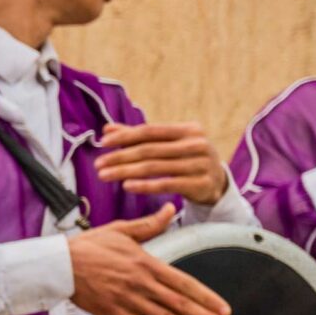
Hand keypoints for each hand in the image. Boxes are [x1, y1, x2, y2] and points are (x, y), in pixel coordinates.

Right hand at [67, 204, 234, 314]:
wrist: (60, 264)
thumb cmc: (89, 246)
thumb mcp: (121, 230)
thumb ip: (150, 224)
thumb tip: (170, 208)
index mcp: (147, 263)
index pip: (184, 283)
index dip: (207, 297)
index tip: (224, 309)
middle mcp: (142, 284)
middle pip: (181, 305)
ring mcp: (129, 300)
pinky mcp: (115, 313)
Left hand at [95, 121, 228, 205]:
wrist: (216, 183)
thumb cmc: (185, 159)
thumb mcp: (167, 144)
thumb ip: (138, 136)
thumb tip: (107, 128)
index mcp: (189, 129)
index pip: (150, 131)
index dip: (125, 136)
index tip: (103, 143)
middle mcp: (197, 144)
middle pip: (150, 150)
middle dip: (120, 157)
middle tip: (98, 165)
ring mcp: (201, 164)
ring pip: (155, 168)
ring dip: (126, 172)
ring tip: (105, 175)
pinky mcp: (201, 184)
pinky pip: (167, 184)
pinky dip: (145, 185)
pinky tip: (126, 186)